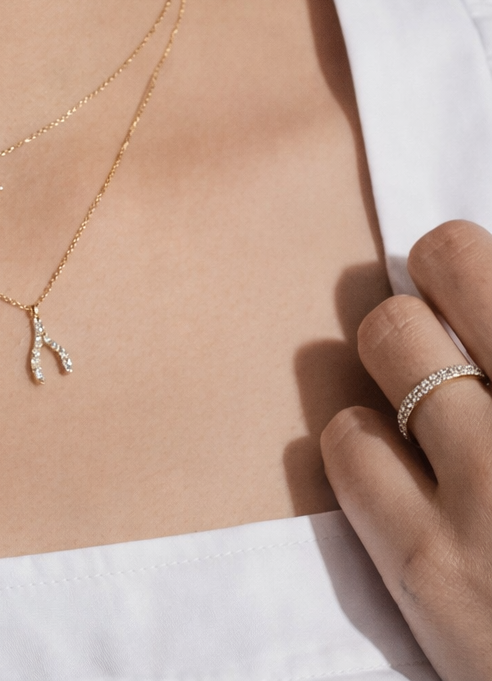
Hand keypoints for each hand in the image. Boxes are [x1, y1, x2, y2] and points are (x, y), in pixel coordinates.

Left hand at [322, 220, 491, 680]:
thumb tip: (462, 304)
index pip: (476, 258)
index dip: (464, 260)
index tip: (464, 281)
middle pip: (445, 263)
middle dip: (436, 278)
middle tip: (443, 313)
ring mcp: (491, 492)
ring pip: (388, 336)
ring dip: (396, 352)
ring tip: (424, 393)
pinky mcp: (429, 565)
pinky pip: (345, 441)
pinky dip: (360, 440)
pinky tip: (396, 465)